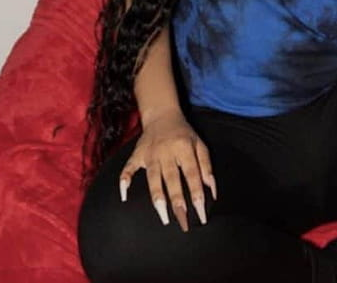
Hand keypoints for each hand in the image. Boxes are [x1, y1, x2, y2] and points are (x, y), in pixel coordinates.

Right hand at [119, 110, 216, 232]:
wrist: (162, 115)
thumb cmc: (184, 134)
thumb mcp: (199, 144)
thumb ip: (206, 166)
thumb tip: (212, 191)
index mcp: (184, 148)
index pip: (192, 174)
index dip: (197, 195)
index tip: (201, 214)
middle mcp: (166, 152)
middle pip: (172, 179)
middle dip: (178, 202)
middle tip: (183, 222)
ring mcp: (150, 154)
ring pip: (153, 178)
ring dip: (158, 198)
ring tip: (163, 217)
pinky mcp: (137, 155)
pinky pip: (128, 168)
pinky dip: (124, 181)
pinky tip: (124, 196)